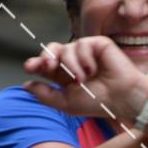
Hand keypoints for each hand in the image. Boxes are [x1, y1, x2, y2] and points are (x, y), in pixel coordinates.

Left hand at [22, 37, 147, 121]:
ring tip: (84, 79)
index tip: (29, 67)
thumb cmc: (98, 103)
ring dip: (71, 66)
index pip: (46, 65)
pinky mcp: (97, 44)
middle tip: (49, 67)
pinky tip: (95, 69)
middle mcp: (74, 62)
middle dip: (46, 57)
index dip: (36, 64)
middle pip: (52, 50)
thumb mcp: (66, 103)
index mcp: (65, 76)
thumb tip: (26, 86)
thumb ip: (45, 95)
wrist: (121, 98)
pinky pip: (81, 44)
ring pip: (65, 49)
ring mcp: (86, 52)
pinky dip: (85, 59)